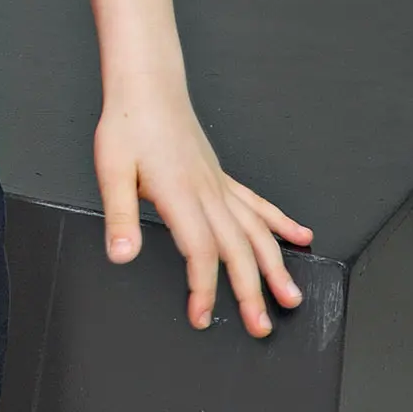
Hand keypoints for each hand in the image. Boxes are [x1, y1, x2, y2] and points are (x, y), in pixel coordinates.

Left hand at [95, 84, 311, 337]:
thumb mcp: (111, 169)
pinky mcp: (220, 175)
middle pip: (237, 249)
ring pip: (256, 230)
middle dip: (251, 292)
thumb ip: (119, 216)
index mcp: (180, 194)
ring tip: (291, 297)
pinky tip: (301, 236)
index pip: (200, 251)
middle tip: (260, 326)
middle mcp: (207, 192)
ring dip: (275, 266)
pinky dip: (281, 222)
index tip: (201, 317)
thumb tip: (121, 254)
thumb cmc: (128, 123)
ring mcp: (218, 184)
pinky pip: (256, 203)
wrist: (147, 85)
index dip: (204, 288)